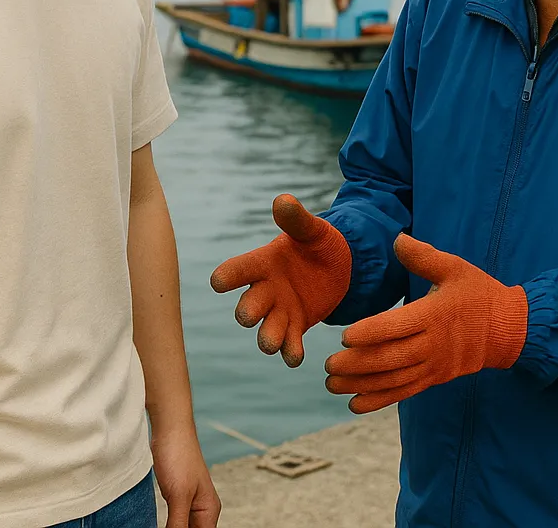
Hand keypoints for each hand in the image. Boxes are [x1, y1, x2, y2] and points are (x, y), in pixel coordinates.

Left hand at [151, 429, 220, 527]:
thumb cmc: (179, 454)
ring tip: (157, 524)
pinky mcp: (176, 497)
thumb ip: (178, 525)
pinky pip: (172, 521)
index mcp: (209, 511)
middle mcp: (201, 510)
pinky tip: (155, 524)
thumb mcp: (178, 496)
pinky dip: (165, 526)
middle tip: (161, 526)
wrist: (170, 427)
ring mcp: (188, 503)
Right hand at [210, 194, 351, 366]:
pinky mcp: (296, 327)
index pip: (239, 270)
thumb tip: (283, 200)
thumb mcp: (311, 229)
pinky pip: (289, 345)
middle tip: (249, 316)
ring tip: (273, 344)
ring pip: (266, 331)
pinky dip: (291, 353)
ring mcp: (279, 311)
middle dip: (247, 312)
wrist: (338, 266)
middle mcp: (265, 290)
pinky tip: (295, 357)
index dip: (227, 276)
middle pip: (248, 306)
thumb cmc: (318, 242)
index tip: (218, 282)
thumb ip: (296, 219)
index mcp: (263, 263)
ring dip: (267, 338)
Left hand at [324, 234, 527, 413]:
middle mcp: (432, 345)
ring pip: (394, 379)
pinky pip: (405, 392)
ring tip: (332, 385)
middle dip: (357, 364)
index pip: (397, 327)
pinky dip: (379, 400)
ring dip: (362, 385)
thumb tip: (397, 239)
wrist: (510, 329)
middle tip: (329, 364)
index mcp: (434, 315)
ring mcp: (434, 366)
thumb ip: (423, 256)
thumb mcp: (455, 267)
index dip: (370, 333)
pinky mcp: (435, 379)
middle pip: (391, 359)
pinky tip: (354, 404)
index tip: (345, 337)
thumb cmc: (478, 293)